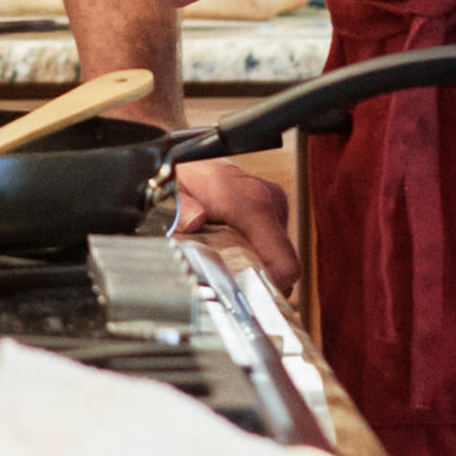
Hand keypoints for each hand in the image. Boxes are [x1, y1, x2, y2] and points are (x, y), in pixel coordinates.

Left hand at [172, 157, 299, 291]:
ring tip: (223, 262)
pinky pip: (272, 245)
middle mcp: (270, 201)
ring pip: (277, 256)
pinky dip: (255, 254)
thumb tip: (194, 220)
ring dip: (255, 266)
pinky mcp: (273, 208)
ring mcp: (274, 204)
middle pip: (281, 265)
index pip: (284, 263)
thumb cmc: (179, 176)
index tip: (244, 298)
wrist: (185, 157)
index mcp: (252, 201)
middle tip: (224, 284)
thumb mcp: (170, 194)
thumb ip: (181, 208)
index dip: (268, 289)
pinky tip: (230, 250)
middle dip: (257, 279)